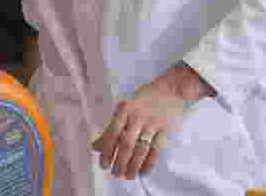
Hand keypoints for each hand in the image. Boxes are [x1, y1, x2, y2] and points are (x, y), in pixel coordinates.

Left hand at [91, 64, 214, 179]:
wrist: (170, 89)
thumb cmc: (143, 99)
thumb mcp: (124, 108)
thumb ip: (111, 127)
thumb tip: (95, 146)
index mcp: (124, 109)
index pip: (112, 134)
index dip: (106, 152)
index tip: (103, 165)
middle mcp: (138, 116)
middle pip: (126, 144)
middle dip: (119, 162)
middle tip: (115, 174)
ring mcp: (153, 123)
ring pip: (141, 149)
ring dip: (133, 166)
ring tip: (127, 176)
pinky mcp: (165, 129)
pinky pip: (156, 150)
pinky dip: (149, 163)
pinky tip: (143, 171)